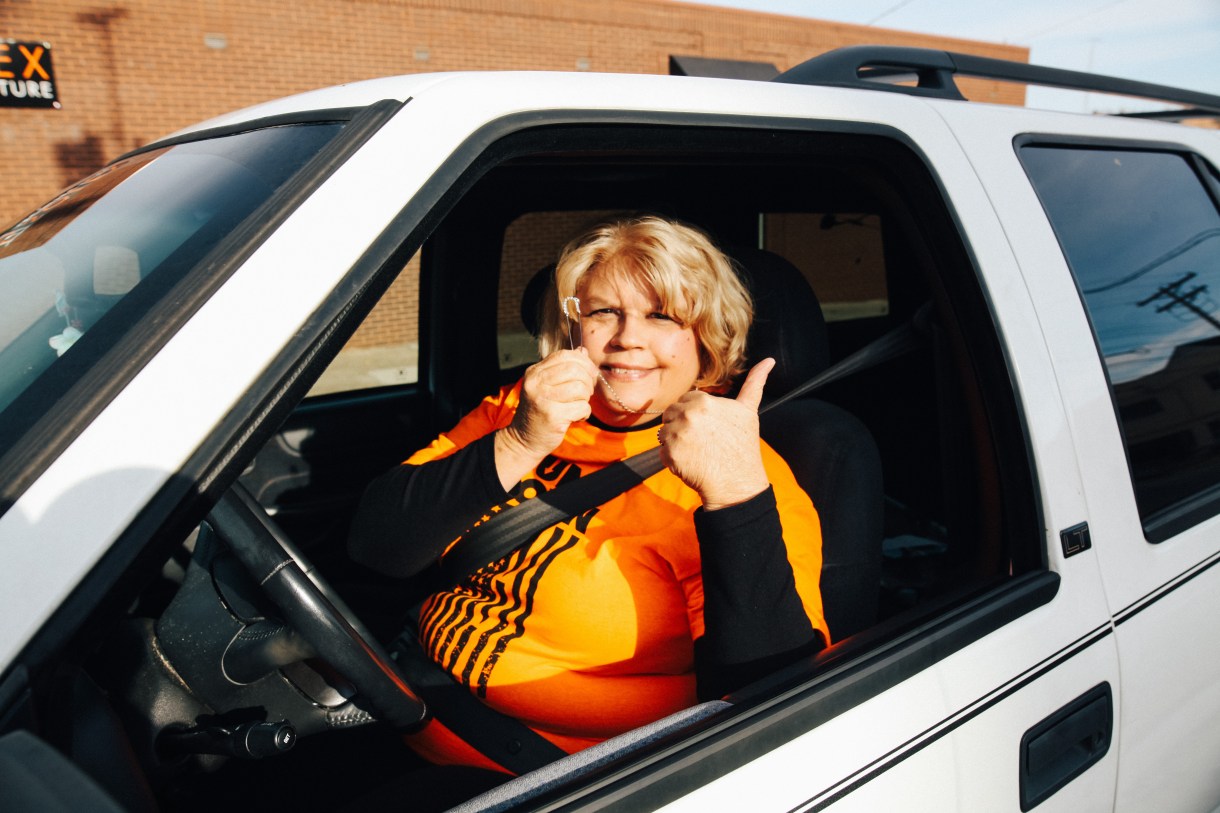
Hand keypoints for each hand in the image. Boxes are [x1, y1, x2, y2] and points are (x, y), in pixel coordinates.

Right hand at [495, 349, 597, 486]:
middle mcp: (536, 383)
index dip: (583, 362)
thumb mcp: (546, 386)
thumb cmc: (539, 411)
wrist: (523, 439)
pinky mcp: (552, 416)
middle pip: (575, 370)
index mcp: (534, 372)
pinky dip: (584, 413)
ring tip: (579, 405)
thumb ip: (563, 368)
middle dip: (588, 380)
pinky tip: (576, 417)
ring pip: (580, 388)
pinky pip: (582, 407)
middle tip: (587, 392)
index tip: (590, 373)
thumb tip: (583, 351)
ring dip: (586, 398)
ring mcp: (543, 399)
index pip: (564, 355)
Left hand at [658, 358, 773, 509]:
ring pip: (664, 432)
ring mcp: (677, 435)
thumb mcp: (748, 411)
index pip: (685, 400)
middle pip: (671, 413)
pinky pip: (661, 451)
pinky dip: (671, 458)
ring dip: (675, 441)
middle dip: (682, 425)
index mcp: (703, 401)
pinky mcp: (669, 454)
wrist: (736, 483)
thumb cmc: (743, 447)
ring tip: (696, 451)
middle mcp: (688, 415)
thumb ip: (754, 383)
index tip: (706, 428)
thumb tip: (769, 360)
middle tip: (701, 441)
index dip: (694, 414)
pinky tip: (689, 462)